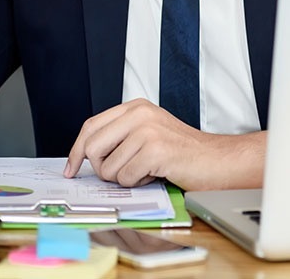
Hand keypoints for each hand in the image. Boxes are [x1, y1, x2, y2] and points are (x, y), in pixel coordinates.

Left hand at [64, 99, 265, 190]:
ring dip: (125, 178)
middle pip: (92, 146)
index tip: (71, 168)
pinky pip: (125, 178)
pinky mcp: (154, 150)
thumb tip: (85, 155)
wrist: (217, 160)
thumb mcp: (149, 133)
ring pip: (107, 168)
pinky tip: (156, 174)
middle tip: (123, 173)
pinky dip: (138, 183)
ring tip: (148, 170)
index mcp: (136, 107)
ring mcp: (147, 130)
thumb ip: (120, 136)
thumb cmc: (184, 153)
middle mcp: (140, 113)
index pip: (91, 126)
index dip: (77, 150)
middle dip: (101, 168)